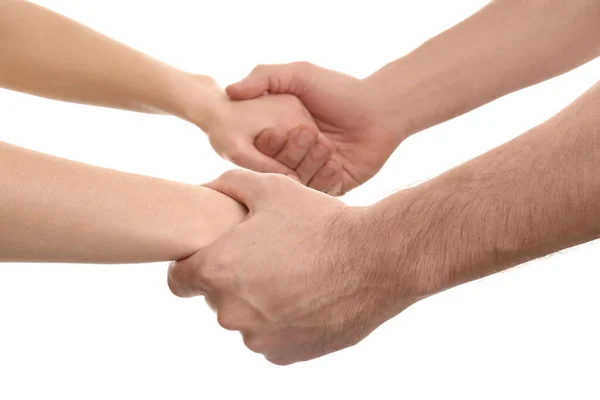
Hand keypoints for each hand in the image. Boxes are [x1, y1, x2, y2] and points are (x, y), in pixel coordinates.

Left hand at [167, 170, 415, 364]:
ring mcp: (258, 337)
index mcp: (217, 271)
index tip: (206, 260)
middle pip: (216, 299)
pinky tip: (306, 299)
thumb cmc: (321, 222)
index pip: (177, 280)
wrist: (374, 259)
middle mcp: (230, 311)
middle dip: (233, 281)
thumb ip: (228, 185)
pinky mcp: (286, 354)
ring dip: (258, 304)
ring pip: (245, 320)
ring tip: (292, 278)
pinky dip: (282, 323)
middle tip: (266, 259)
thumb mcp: (271, 188)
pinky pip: (271, 338)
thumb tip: (205, 189)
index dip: (189, 268)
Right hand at [226, 62, 405, 194]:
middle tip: (310, 132)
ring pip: (298, 183)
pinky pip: (320, 195)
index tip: (276, 130)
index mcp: (284, 133)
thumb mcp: (299, 74)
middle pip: (278, 168)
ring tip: (328, 145)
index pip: (262, 149)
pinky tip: (337, 161)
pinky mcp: (335, 186)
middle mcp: (297, 155)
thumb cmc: (341, 90)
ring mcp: (316, 172)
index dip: (268, 143)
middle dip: (292, 152)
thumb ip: (263, 77)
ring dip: (310, 163)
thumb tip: (229, 91)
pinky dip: (325, 178)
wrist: (382, 109)